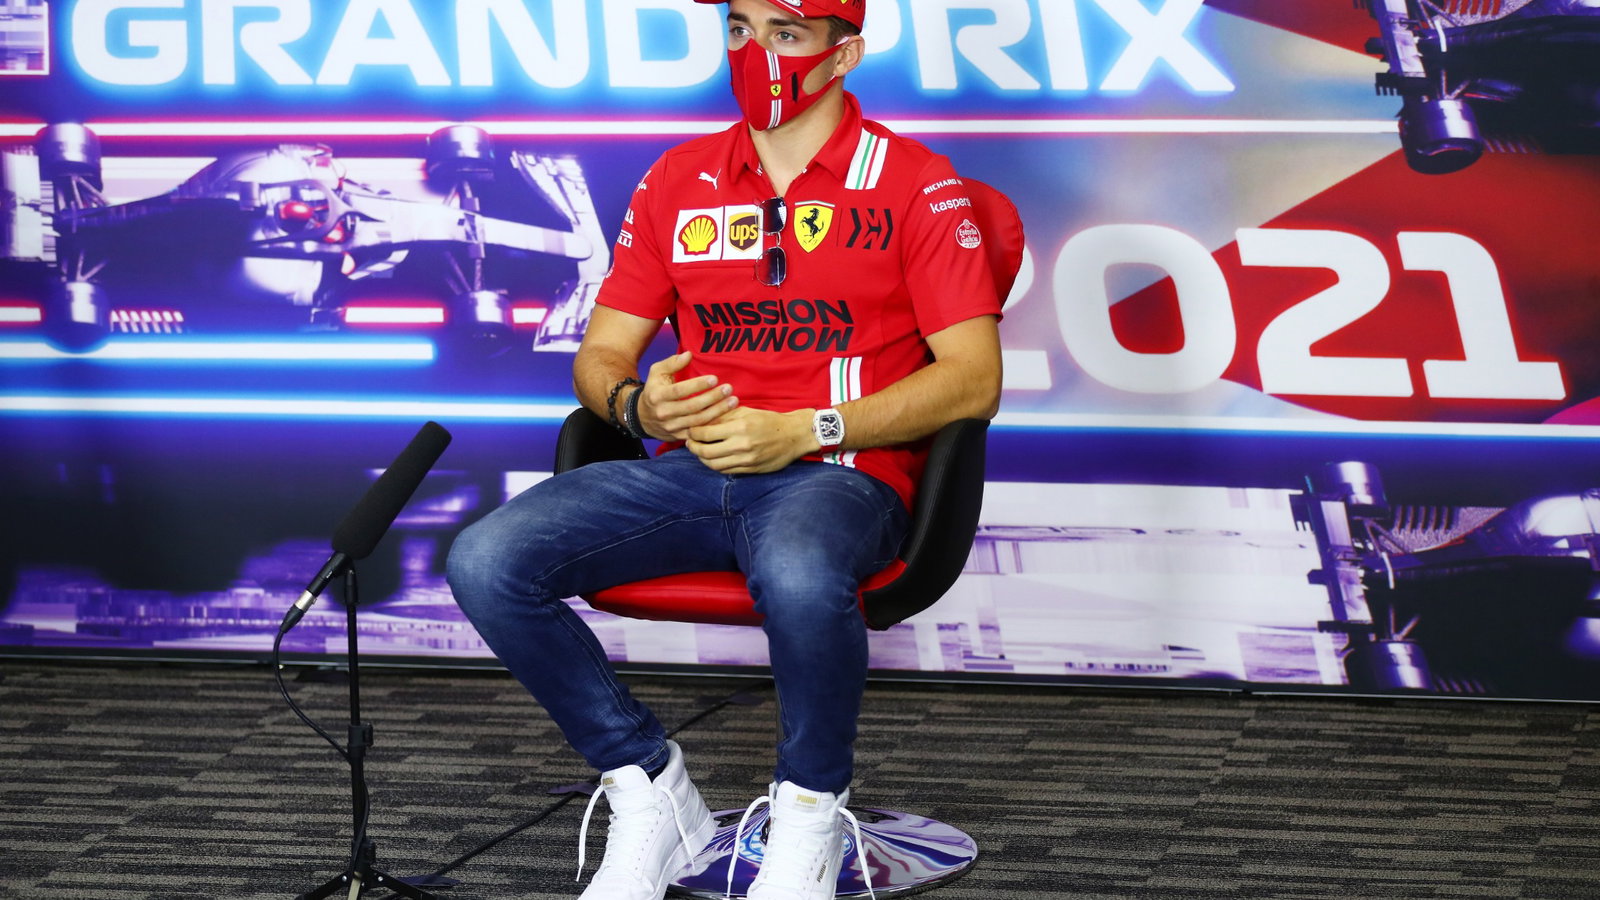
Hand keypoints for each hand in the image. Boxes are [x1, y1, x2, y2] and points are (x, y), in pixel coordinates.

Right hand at [637, 351, 738, 440]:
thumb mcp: (657, 372)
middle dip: (712, 398)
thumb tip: (689, 354)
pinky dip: (713, 425)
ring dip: (717, 411)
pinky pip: (699, 433)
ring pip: (698, 421)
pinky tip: (727, 417)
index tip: (714, 379)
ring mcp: (672, 427)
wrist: (643, 417)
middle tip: (728, 389)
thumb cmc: (654, 390)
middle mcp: (664, 413)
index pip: (680, 391)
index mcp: (658, 396)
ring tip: (733, 401)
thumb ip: (672, 363)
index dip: (697, 385)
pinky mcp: (679, 436)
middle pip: (692, 407)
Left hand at [686, 407, 817, 473]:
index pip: (705, 434)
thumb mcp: (746, 411)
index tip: (690, 430)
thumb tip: (702, 421)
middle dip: (693, 447)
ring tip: (699, 451)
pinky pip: (726, 471)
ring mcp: (746, 460)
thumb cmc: (769, 420)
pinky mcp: (751, 470)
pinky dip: (716, 466)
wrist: (794, 435)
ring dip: (702, 459)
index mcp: (739, 428)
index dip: (693, 433)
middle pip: (705, 452)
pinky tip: (713, 459)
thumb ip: (724, 417)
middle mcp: (741, 446)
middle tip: (689, 442)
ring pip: (714, 465)